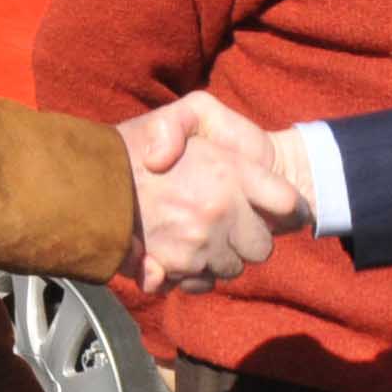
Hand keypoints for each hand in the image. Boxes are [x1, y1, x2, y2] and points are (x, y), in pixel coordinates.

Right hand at [119, 94, 310, 293]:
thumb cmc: (158, 140)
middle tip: (226, 217)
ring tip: (197, 230)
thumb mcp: (194, 110)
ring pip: (233, 267)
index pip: (288, 204)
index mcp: (227, 172)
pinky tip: (180, 251)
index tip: (271, 204)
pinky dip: (196, 273)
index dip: (285, 207)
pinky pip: (204, 282)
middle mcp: (215, 211)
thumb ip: (209, 125)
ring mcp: (196, 244)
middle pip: (263, 246)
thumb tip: (171, 161)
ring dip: (221, 255)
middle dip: (249, 236)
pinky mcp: (174, 269)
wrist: (104, 181)